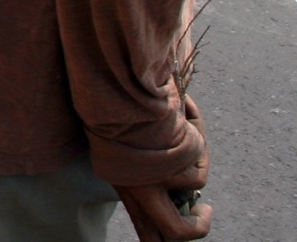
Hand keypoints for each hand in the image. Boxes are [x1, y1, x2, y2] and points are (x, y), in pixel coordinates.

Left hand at [117, 96, 211, 240]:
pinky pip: (198, 169)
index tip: (186, 224)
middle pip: (172, 233)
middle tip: (205, 212)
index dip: (164, 238)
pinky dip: (198, 145)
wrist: (114, 92)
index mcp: (124, 184)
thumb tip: (187, 197)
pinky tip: (181, 122)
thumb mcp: (131, 148)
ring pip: (194, 187)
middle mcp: (135, 189)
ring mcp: (153, 181)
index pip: (146, 231)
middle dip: (197, 228)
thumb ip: (155, 173)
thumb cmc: (122, 112)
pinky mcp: (169, 169)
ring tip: (182, 132)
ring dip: (197, 159)